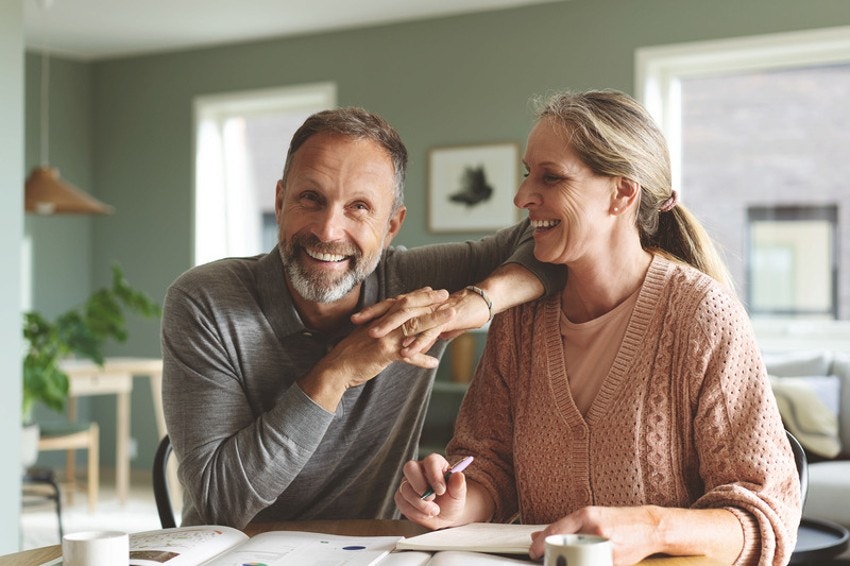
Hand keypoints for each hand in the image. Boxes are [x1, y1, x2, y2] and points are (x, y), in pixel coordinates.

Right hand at [299, 290, 451, 411]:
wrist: (335, 367)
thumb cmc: (351, 353)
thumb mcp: (367, 336)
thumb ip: (381, 331)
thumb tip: (395, 330)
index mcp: (379, 319)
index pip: (401, 302)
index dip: (417, 296)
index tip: (432, 290)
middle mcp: (383, 324)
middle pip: (410, 308)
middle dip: (429, 301)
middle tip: (446, 294)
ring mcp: (384, 337)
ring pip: (413, 326)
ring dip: (434, 320)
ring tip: (451, 315)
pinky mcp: (384, 353)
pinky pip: (407, 354)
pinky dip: (421, 359)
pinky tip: (434, 363)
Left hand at [356, 286, 490, 356]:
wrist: (480, 303)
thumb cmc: (456, 314)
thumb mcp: (434, 324)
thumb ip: (421, 332)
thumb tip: (413, 343)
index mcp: (417, 304)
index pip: (390, 305)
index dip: (372, 312)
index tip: (354, 320)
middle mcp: (422, 305)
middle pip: (394, 309)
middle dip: (375, 317)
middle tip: (357, 324)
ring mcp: (433, 311)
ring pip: (409, 318)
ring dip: (391, 328)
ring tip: (376, 338)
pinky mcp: (446, 319)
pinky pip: (429, 331)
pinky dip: (418, 342)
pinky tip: (407, 352)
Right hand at [394, 453, 469, 529]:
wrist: (445, 515)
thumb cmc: (451, 500)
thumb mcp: (458, 494)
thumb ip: (459, 485)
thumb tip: (458, 475)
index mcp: (435, 464)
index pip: (430, 461)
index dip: (434, 475)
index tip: (441, 490)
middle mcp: (419, 470)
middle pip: (410, 468)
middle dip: (419, 485)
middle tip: (431, 498)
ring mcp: (408, 482)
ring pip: (405, 488)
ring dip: (420, 503)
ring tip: (434, 511)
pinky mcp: (402, 496)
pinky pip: (401, 502)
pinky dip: (414, 512)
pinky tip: (425, 514)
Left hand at [528, 506, 662, 563]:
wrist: (648, 526)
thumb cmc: (619, 521)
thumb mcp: (591, 516)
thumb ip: (567, 526)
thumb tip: (539, 536)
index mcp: (586, 515)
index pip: (556, 530)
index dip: (541, 544)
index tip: (533, 552)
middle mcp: (594, 528)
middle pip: (563, 547)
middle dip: (553, 558)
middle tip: (550, 561)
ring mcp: (604, 545)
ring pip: (577, 560)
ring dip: (569, 564)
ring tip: (567, 563)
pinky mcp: (613, 560)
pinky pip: (593, 565)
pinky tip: (586, 564)